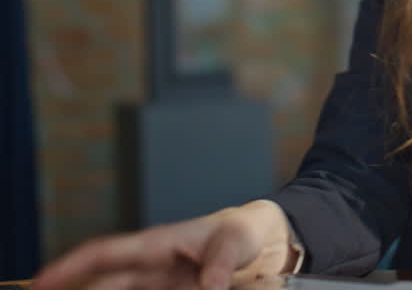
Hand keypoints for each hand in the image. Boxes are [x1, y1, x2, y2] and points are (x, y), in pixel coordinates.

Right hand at [32, 200, 297, 289]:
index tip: (41, 281)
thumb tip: (209, 287)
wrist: (265, 240)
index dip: (70, 266)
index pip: (105, 253)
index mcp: (158, 243)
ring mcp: (160, 284)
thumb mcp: (235, 241)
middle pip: (105, 285)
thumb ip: (220, 263)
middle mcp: (151, 267)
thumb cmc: (242, 232)